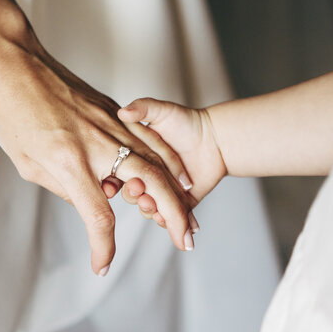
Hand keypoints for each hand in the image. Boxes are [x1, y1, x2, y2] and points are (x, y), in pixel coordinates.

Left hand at [0, 0, 196, 274]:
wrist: (11, 60)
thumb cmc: (10, 111)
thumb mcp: (28, 162)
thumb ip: (65, 187)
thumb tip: (95, 199)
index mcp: (70, 161)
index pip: (97, 214)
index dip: (103, 246)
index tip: (102, 265)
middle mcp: (98, 142)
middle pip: (149, 183)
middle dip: (173, 216)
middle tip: (186, 240)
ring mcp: (111, 122)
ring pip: (159, 159)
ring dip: (179, 191)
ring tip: (189, 214)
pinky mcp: (114, 110)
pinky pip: (151, 138)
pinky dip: (170, 161)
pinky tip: (180, 176)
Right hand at [117, 98, 226, 228]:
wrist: (217, 139)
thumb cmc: (188, 122)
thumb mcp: (162, 111)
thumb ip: (143, 108)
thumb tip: (123, 111)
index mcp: (135, 159)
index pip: (118, 174)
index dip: (114, 181)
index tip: (114, 183)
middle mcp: (147, 177)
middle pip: (133, 194)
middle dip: (136, 197)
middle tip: (141, 193)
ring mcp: (163, 192)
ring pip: (151, 209)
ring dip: (151, 211)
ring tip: (155, 208)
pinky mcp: (180, 203)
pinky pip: (172, 218)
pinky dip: (171, 222)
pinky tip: (171, 223)